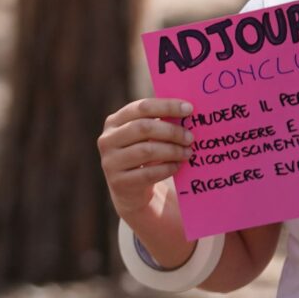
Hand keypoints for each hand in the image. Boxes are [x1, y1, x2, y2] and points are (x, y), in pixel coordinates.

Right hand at [100, 97, 193, 228]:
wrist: (129, 191)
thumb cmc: (142, 156)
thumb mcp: (144, 137)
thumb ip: (157, 122)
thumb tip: (186, 110)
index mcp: (114, 122)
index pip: (141, 107)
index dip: (166, 106)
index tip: (189, 109)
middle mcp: (107, 140)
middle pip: (143, 128)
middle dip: (171, 131)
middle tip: (190, 137)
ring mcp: (110, 162)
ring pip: (147, 151)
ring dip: (173, 151)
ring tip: (188, 153)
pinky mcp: (119, 182)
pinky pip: (149, 173)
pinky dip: (167, 168)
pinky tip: (177, 166)